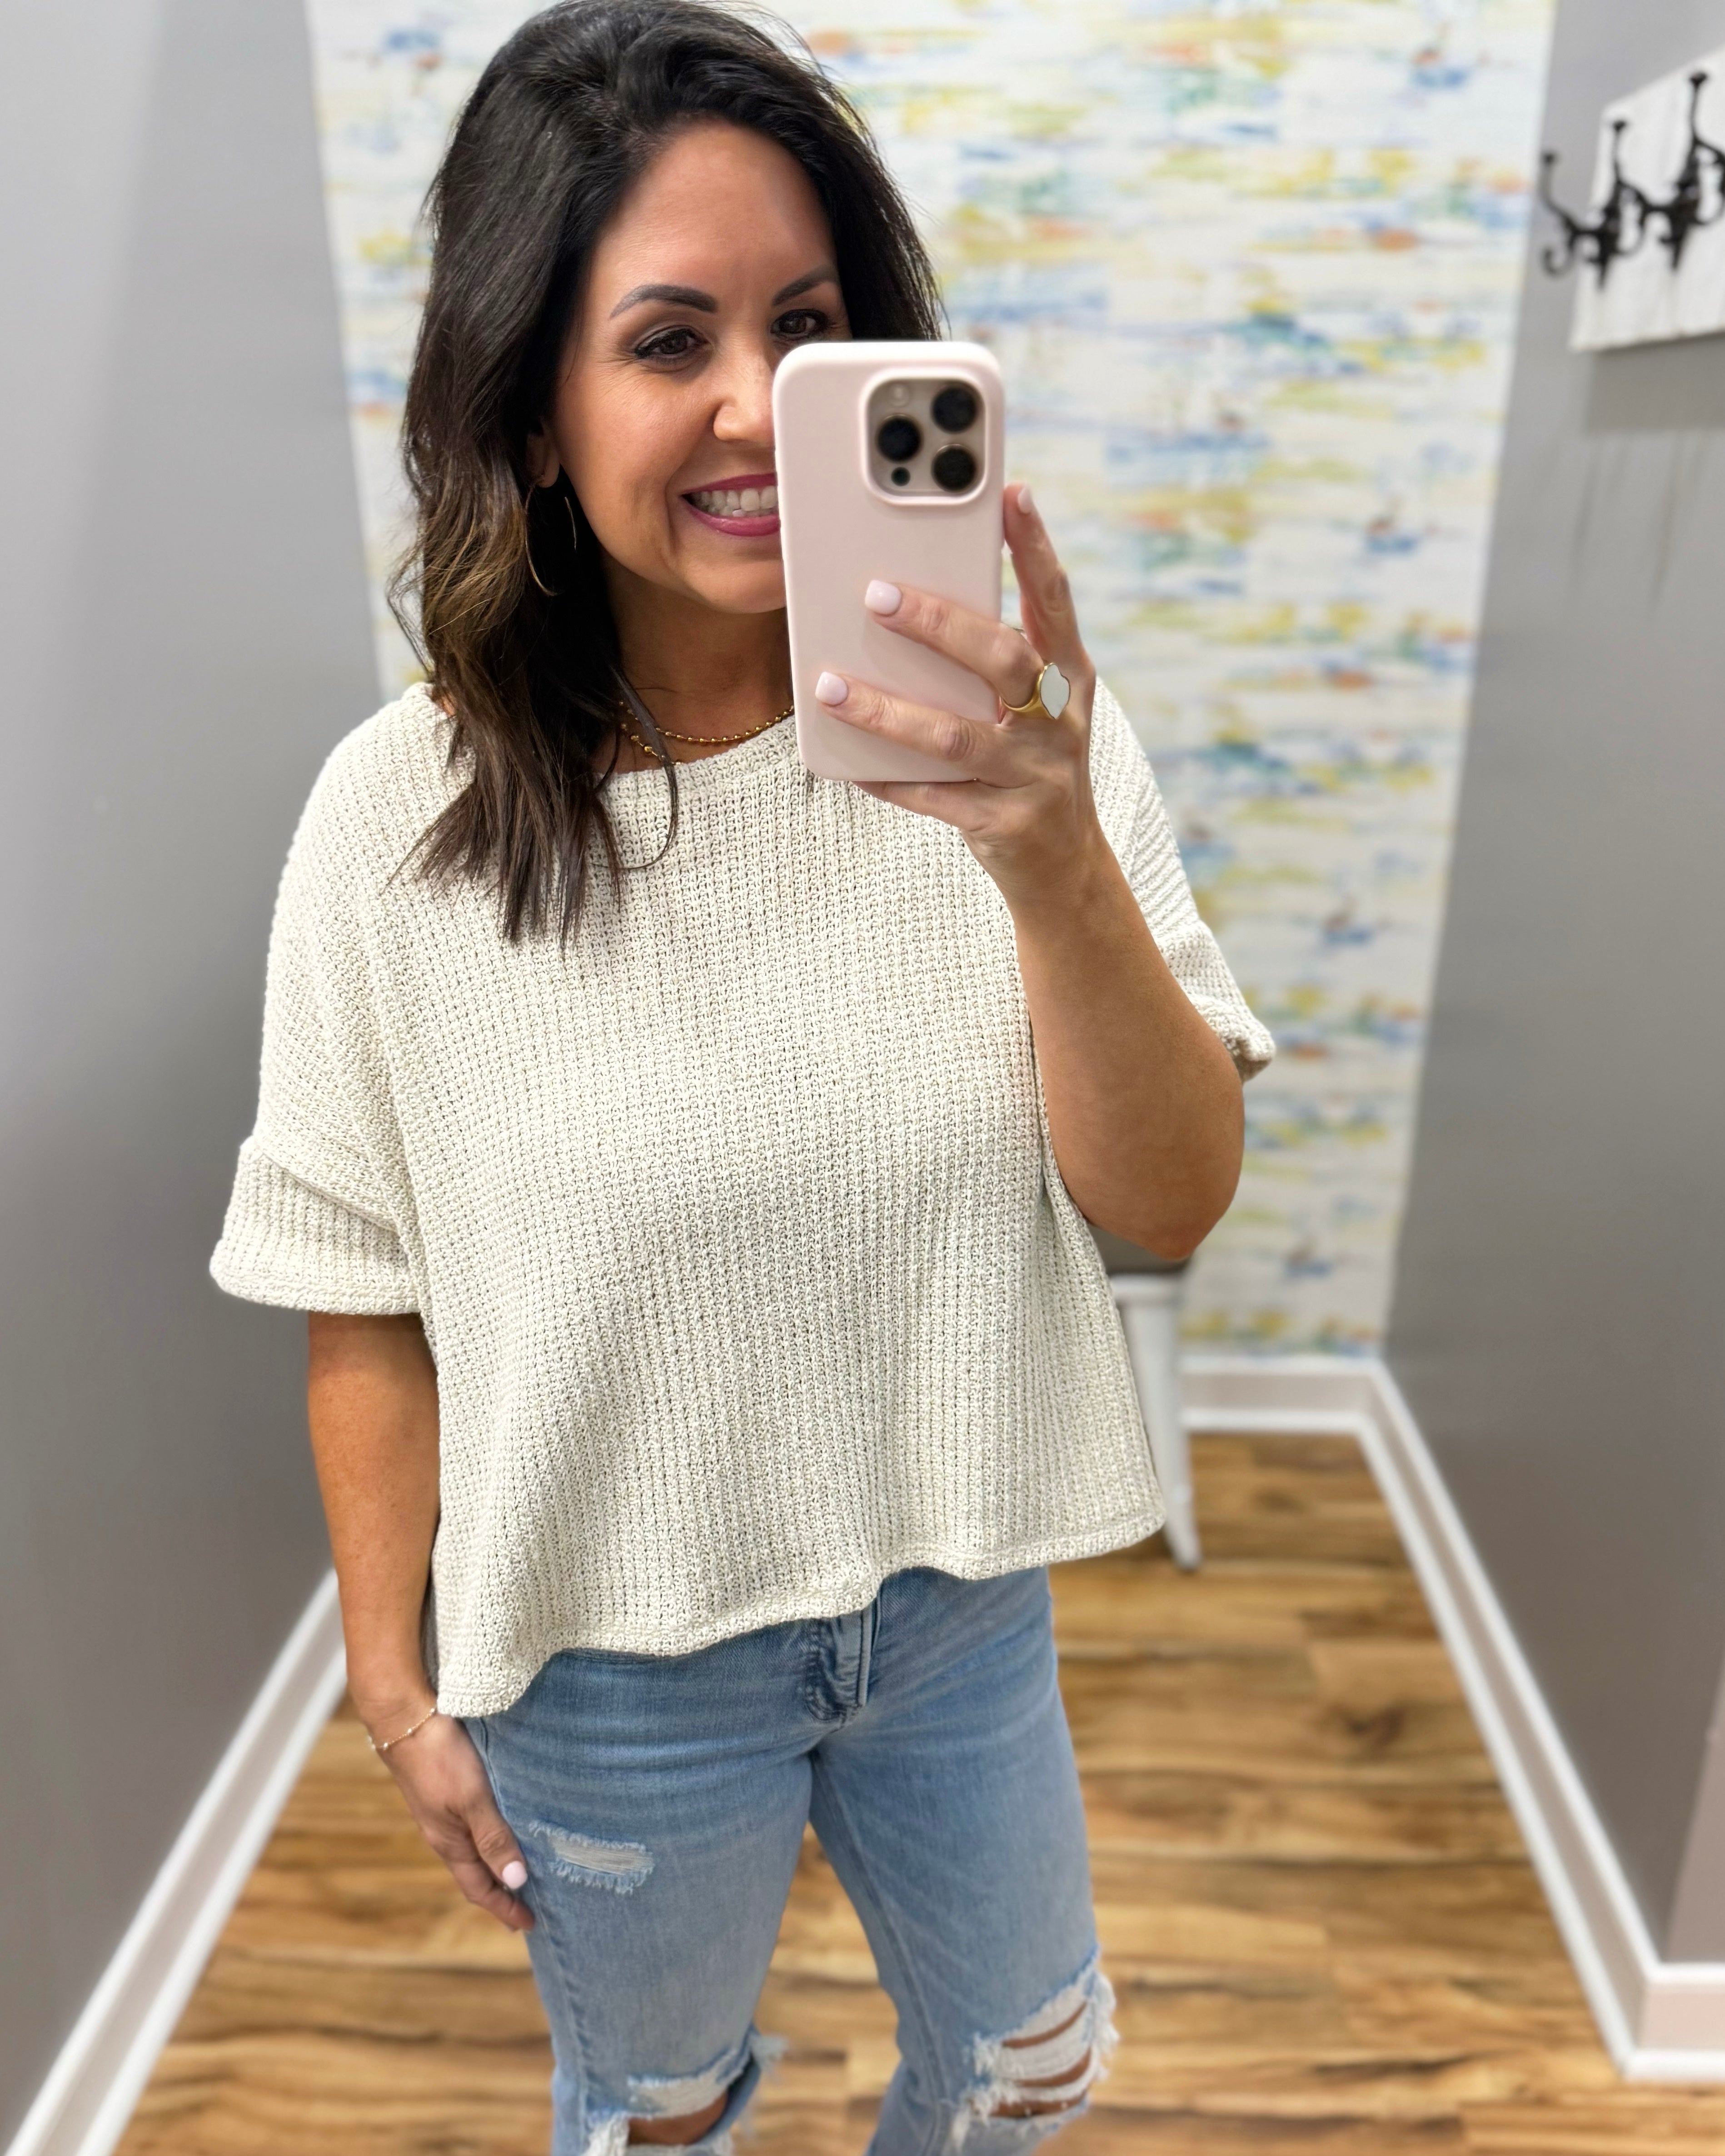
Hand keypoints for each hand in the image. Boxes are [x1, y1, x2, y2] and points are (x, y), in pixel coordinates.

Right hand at [368, 1704, 534, 1932]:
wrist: (407, 1720)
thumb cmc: (440, 1759)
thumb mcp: (472, 1799)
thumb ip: (493, 1838)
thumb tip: (516, 1881)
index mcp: (450, 1843)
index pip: (480, 1889)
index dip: (504, 1908)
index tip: (529, 1924)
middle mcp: (446, 1834)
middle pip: (477, 1874)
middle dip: (501, 1893)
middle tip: (529, 1906)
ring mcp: (444, 1814)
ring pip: (475, 1851)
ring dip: (497, 1866)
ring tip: (523, 1872)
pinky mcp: (447, 1793)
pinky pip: (473, 1828)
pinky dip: (492, 1839)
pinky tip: (504, 1828)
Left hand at [813, 482, 1104, 909]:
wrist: (1065, 868)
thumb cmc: (1032, 766)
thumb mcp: (1034, 709)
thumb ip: (993, 662)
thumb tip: (912, 603)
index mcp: (1070, 679)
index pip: (1054, 602)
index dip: (1035, 548)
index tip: (1011, 493)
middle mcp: (1060, 723)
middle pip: (1002, 661)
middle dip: (940, 625)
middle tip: (878, 595)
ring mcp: (1036, 776)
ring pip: (954, 737)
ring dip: (886, 711)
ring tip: (831, 687)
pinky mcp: (1005, 825)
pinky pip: (935, 800)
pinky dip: (888, 780)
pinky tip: (849, 765)